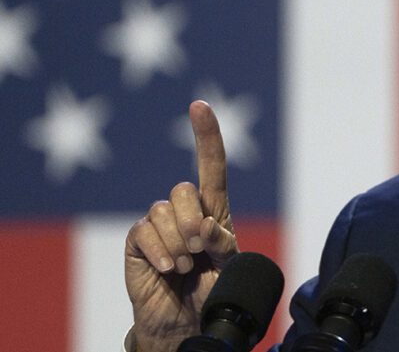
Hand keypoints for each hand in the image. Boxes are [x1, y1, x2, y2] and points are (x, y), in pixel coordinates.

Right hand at [124, 101, 239, 351]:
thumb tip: (205, 227)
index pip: (211, 167)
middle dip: (194, 221)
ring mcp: (159, 224)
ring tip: (184, 266)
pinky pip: (144, 231)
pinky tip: (167, 268)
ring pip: (164, 212)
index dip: (206, 136)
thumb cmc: (214, 291)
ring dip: (178, 243)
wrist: (188, 321)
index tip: (199, 105)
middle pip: (184, 190)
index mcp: (213, 210)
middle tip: (199, 250)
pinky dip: (160, 251)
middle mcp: (185, 211)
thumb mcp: (230, 266)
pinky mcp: (138, 240)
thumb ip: (223, 243)